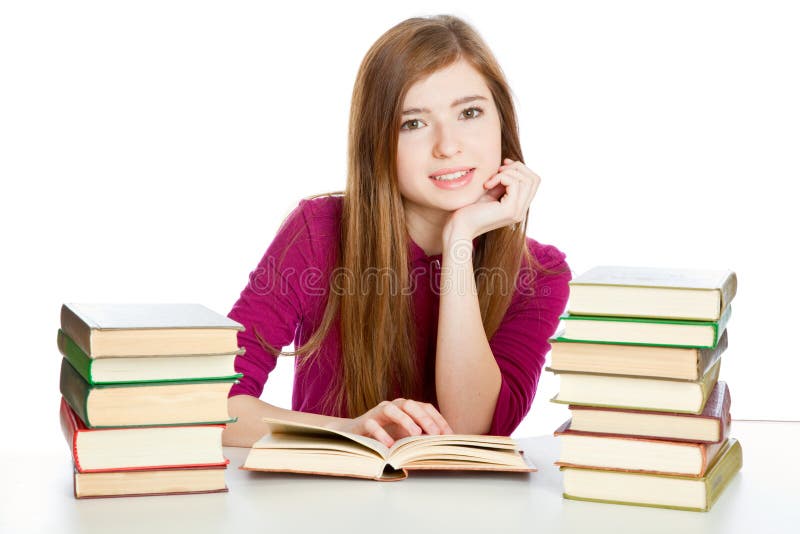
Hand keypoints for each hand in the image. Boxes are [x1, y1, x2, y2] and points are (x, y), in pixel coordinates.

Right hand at [326, 398, 453, 446]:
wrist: (354, 435)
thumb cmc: (384, 436)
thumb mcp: (405, 436)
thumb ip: (420, 437)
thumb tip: (442, 445)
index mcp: (406, 408)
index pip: (425, 407)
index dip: (438, 420)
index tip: (449, 435)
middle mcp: (393, 406)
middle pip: (410, 405)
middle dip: (424, 418)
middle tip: (435, 433)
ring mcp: (377, 412)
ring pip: (391, 409)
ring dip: (405, 420)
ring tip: (415, 434)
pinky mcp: (363, 422)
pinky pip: (372, 425)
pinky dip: (381, 434)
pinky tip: (390, 445)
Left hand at [446, 158, 540, 239]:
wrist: (459, 227)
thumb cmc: (468, 209)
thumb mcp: (489, 191)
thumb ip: (502, 182)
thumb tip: (510, 165)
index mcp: (518, 207)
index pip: (533, 182)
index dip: (520, 169)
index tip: (502, 166)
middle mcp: (521, 211)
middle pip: (534, 179)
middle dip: (516, 168)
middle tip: (497, 170)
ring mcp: (517, 211)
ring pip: (526, 180)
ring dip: (507, 172)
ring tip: (490, 179)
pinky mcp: (510, 210)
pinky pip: (514, 183)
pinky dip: (500, 177)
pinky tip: (486, 185)